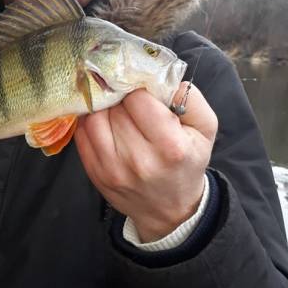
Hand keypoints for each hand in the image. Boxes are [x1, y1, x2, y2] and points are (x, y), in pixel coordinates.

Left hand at [74, 83, 217, 241]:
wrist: (169, 210)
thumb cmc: (187, 163)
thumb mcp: (205, 130)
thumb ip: (190, 98)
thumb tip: (161, 78)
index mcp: (170, 147)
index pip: (138, 99)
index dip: (139, 90)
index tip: (144, 94)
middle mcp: (138, 160)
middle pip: (115, 107)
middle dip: (121, 98)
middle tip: (130, 101)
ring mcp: (111, 169)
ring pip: (93, 117)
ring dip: (104, 108)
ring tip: (117, 111)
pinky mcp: (94, 173)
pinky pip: (82, 133)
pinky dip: (90, 121)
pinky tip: (104, 123)